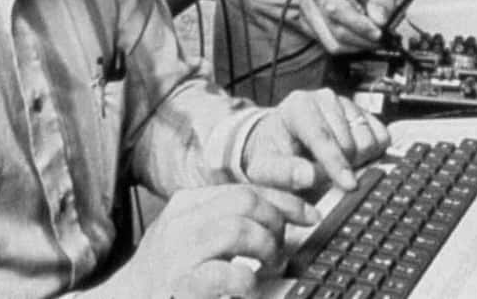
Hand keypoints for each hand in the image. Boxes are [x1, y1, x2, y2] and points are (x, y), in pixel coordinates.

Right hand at [109, 184, 317, 298]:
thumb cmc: (167, 275)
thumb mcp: (193, 237)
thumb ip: (226, 222)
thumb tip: (280, 218)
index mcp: (188, 204)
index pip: (245, 188)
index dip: (284, 199)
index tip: (309, 215)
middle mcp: (182, 221)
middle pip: (244, 200)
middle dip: (275, 222)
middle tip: (280, 250)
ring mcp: (179, 252)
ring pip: (237, 228)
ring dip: (265, 248)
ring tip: (269, 268)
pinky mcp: (180, 285)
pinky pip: (223, 273)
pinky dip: (246, 280)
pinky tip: (249, 288)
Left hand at [242, 88, 390, 193]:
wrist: (281, 140)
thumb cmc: (272, 153)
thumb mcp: (264, 167)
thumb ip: (283, 173)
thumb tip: (309, 176)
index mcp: (298, 106)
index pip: (321, 135)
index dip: (335, 162)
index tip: (348, 184)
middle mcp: (325, 98)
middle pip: (349, 141)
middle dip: (342, 166)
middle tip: (328, 177)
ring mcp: (347, 103)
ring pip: (369, 140)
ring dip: (358, 161)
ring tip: (337, 165)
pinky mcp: (364, 113)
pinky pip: (382, 138)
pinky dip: (372, 154)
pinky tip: (353, 158)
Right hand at [294, 0, 394, 54]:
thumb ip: (381, 1)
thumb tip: (379, 21)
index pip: (338, 7)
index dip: (358, 25)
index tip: (378, 33)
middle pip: (334, 28)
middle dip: (361, 40)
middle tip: (381, 41)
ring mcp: (306, 7)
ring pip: (330, 42)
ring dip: (355, 47)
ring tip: (371, 41)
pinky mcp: (305, 22)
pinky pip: (326, 44)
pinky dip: (346, 47)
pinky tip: (357, 38)